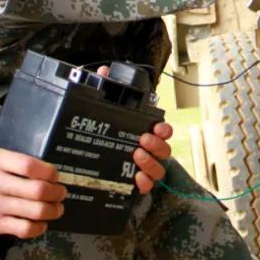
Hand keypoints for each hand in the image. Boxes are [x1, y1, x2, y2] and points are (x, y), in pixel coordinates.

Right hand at [0, 129, 65, 240]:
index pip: (31, 165)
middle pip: (39, 189)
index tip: (56, 174)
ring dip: (53, 211)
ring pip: (36, 211)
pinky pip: (23, 229)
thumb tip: (13, 124)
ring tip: (57, 208)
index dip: (50, 171)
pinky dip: (38, 228)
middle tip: (61, 192)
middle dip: (57, 192)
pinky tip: (40, 224)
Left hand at [93, 65, 170, 192]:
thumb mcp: (107, 111)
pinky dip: (145, 183)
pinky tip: (136, 178)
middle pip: (165, 150)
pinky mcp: (136, 183)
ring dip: (151, 163)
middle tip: (143, 139)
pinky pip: (148, 186)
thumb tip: (103, 72)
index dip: (165, 129)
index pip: (164, 130)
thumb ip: (107, 89)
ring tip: (136, 155)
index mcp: (147, 133)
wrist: (94, 163)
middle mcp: (150, 152)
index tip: (159, 127)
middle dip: (158, 145)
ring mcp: (145, 169)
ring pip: (159, 169)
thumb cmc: (109, 132)